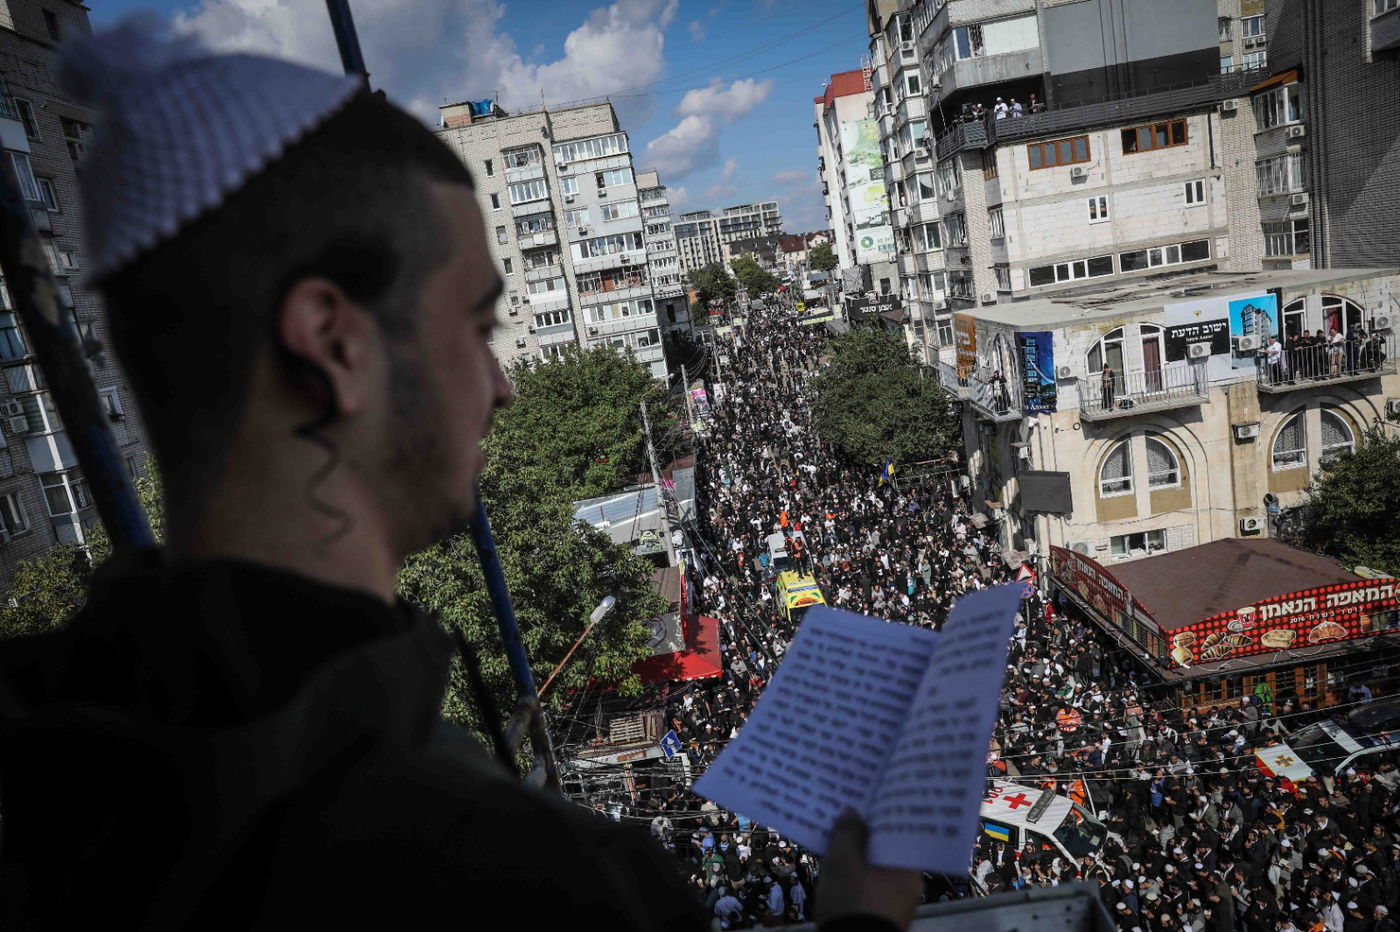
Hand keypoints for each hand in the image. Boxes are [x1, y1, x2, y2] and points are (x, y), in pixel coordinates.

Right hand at [816, 810, 923, 928]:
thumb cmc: (852, 904)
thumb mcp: (842, 864)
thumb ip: (847, 834)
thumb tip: (852, 812)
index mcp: (908, 864)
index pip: (900, 827)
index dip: (883, 809)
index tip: (869, 794)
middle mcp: (911, 880)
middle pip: (889, 845)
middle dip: (869, 830)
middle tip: (850, 810)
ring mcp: (899, 899)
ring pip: (880, 864)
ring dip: (862, 851)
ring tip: (840, 835)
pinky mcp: (885, 912)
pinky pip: (873, 881)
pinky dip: (860, 871)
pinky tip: (841, 866)